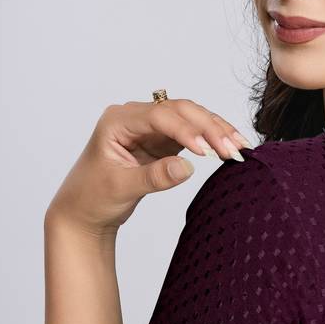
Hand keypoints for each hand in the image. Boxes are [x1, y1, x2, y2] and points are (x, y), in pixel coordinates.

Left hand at [45, 99, 253, 234]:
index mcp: (118, 120)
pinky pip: (193, 132)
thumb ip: (153, 177)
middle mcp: (135, 117)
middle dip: (209, 127)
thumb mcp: (120, 188)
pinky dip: (212, 139)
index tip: (206, 150)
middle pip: (180, 111)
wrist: (84, 212)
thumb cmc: (92, 198)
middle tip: (233, 149)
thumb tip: (187, 167)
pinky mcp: (163, 140)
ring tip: (240, 147)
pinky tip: (230, 146)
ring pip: (191, 118)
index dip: (186, 130)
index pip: (160, 116)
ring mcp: (151, 127)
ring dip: (216, 130)